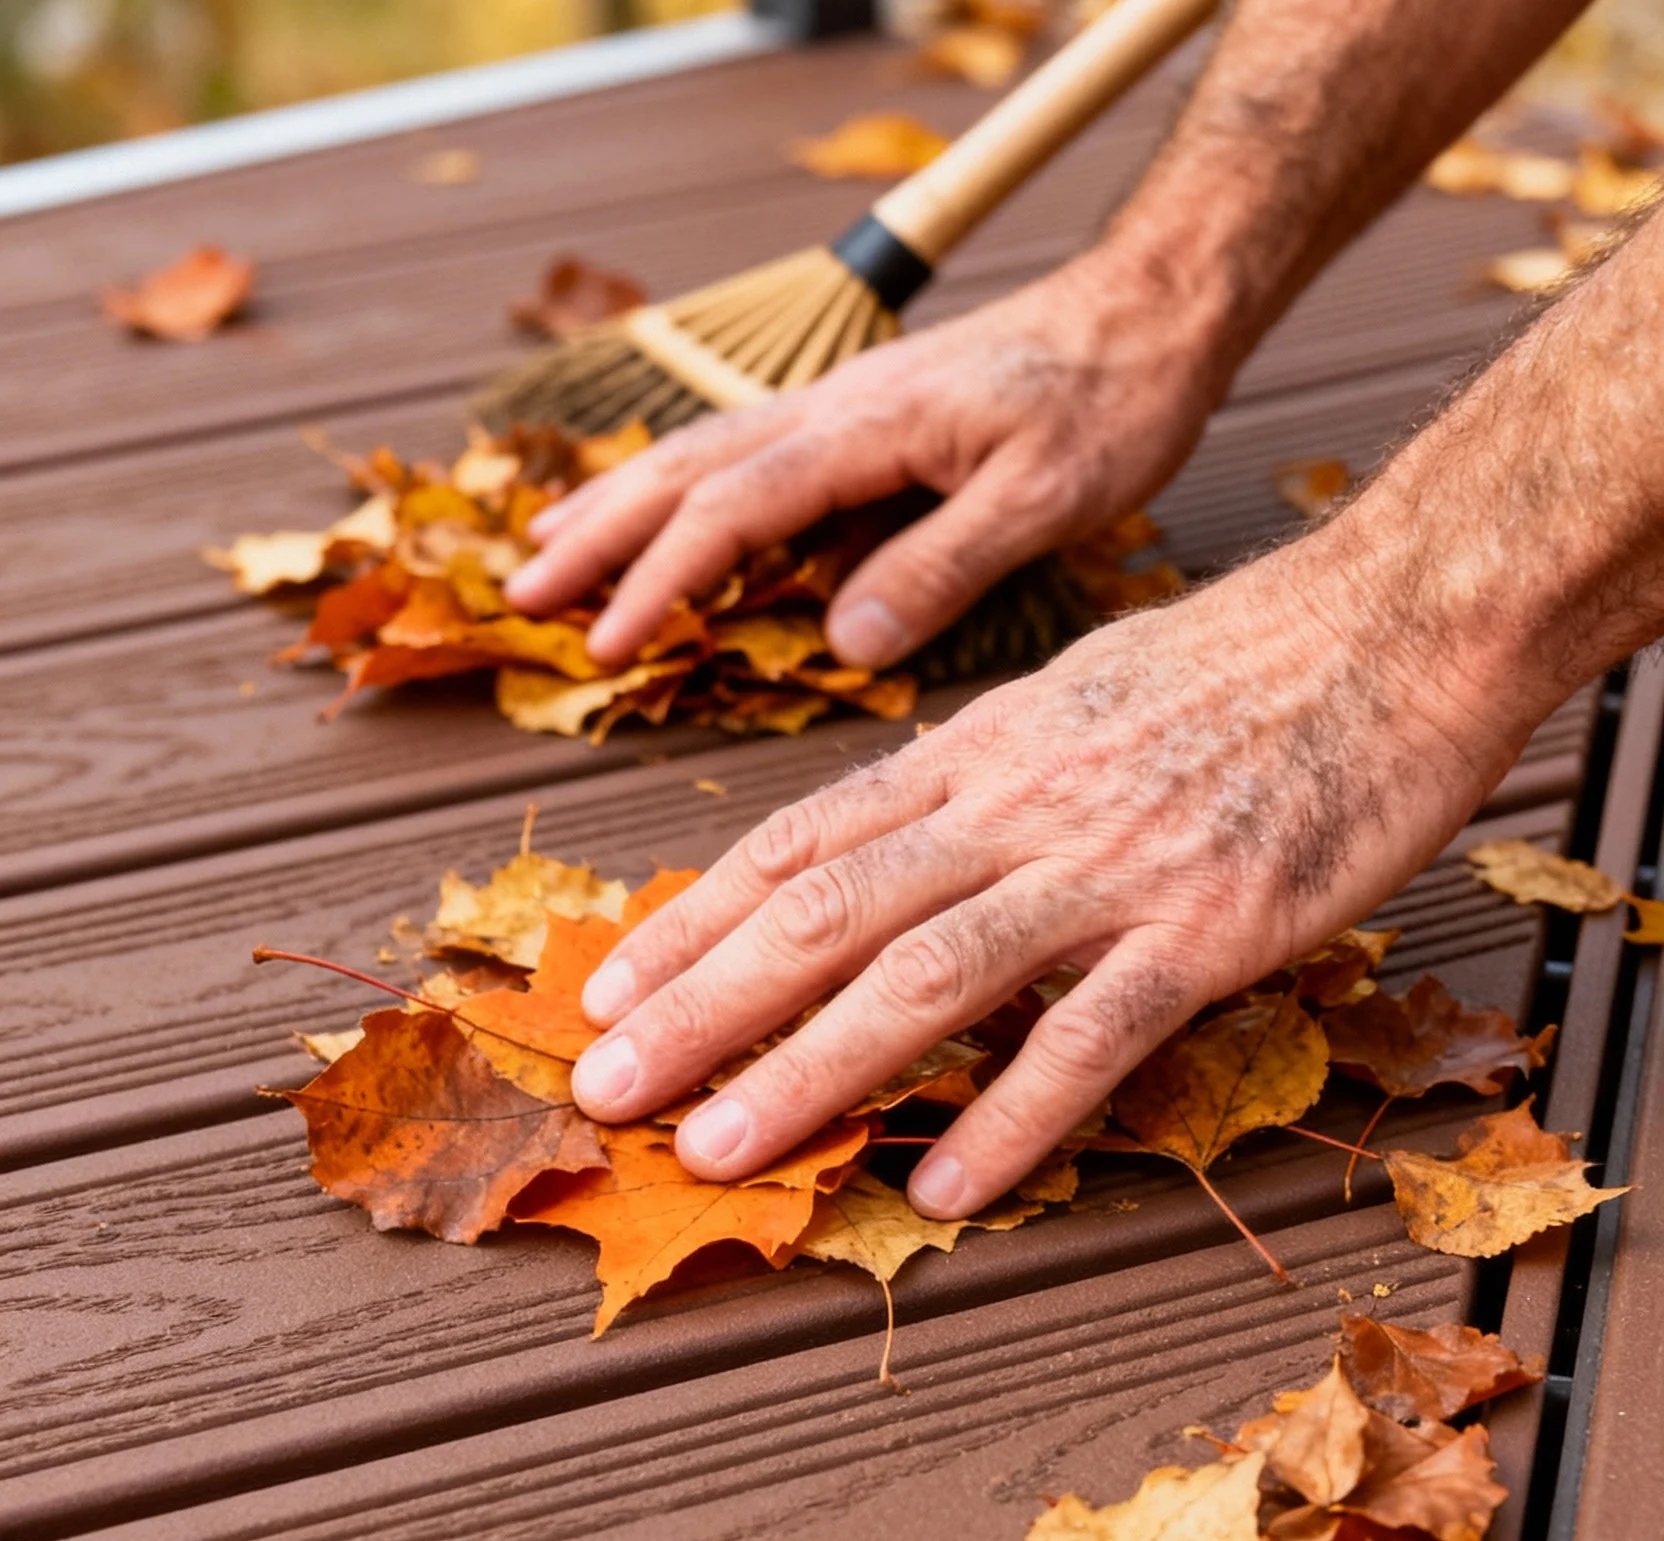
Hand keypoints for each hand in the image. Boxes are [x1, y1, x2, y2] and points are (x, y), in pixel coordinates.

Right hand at [505, 255, 1224, 670]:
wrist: (1153, 306)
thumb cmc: (1112, 396)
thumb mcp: (1047, 498)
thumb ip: (942, 567)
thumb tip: (845, 644)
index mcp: (866, 427)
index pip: (734, 509)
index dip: (663, 582)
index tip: (608, 645)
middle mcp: (837, 408)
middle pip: (687, 468)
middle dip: (599, 533)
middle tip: (521, 592)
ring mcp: (846, 409)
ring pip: (706, 454)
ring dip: (623, 504)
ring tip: (551, 550)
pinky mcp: (867, 420)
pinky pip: (751, 458)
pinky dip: (687, 493)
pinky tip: (668, 524)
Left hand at [567, 527, 1521, 1217]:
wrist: (1407, 616)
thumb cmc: (1252, 665)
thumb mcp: (1081, 700)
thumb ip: (986, 785)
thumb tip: (907, 849)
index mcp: (980, 752)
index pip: (799, 841)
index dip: (690, 922)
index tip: (607, 991)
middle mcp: (1017, 805)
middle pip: (823, 912)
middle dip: (699, 1007)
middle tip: (601, 1089)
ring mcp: (1110, 867)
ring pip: (925, 973)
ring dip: (806, 1070)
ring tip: (715, 1149)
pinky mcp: (1211, 926)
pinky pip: (1092, 1032)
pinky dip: (1011, 1112)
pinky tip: (942, 1187)